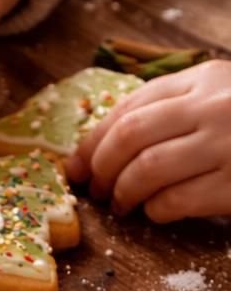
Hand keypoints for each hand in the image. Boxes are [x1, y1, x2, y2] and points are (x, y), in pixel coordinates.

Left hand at [67, 61, 230, 220]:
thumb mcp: (219, 99)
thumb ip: (173, 109)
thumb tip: (102, 149)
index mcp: (203, 79)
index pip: (131, 106)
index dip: (94, 140)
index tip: (75, 166)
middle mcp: (212, 107)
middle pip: (131, 134)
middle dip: (102, 167)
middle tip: (95, 190)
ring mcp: (226, 145)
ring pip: (148, 168)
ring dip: (123, 192)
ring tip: (121, 206)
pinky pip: (176, 199)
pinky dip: (155, 210)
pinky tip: (155, 212)